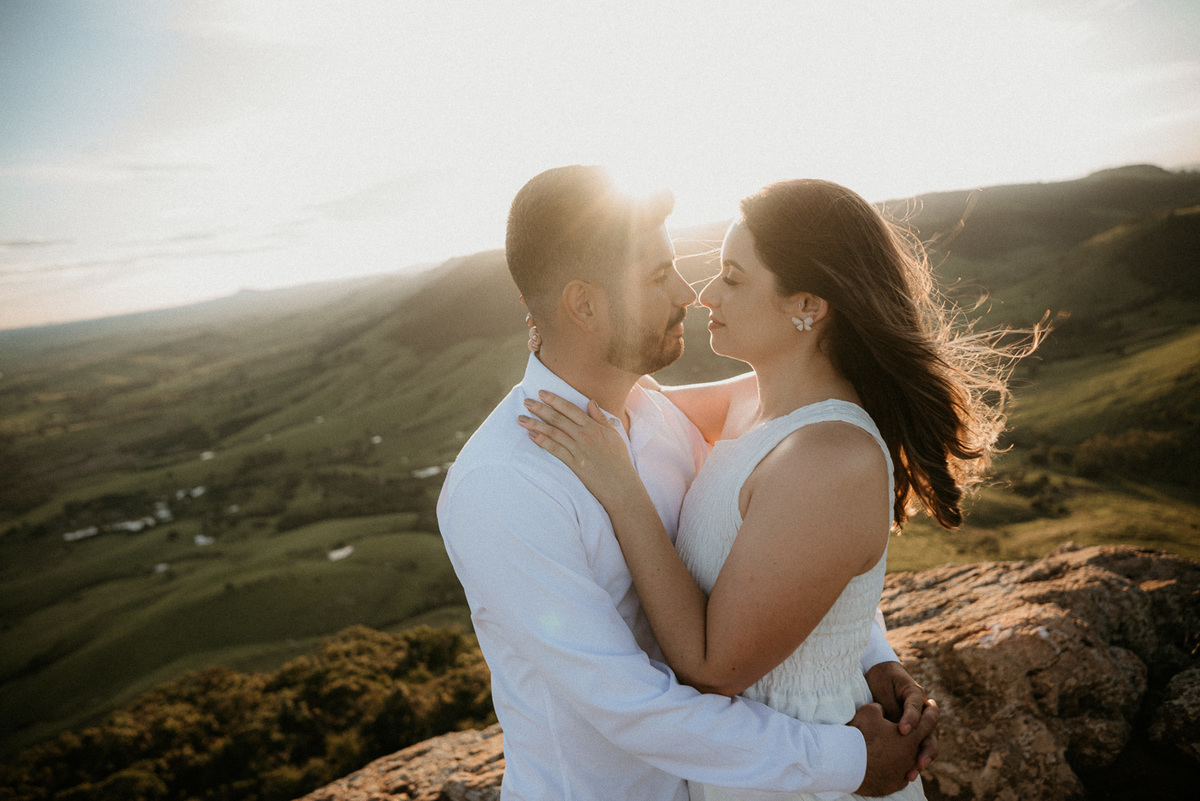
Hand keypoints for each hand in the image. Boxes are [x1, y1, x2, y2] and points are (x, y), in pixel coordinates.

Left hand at [518, 391, 642, 507]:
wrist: (621, 485)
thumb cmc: (619, 460)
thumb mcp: (614, 434)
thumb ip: (600, 417)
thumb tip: (590, 401)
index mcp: (593, 427)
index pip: (570, 409)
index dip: (554, 400)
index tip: (541, 393)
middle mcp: (584, 436)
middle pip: (558, 419)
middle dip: (540, 408)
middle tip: (526, 401)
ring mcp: (578, 450)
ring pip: (553, 433)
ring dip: (535, 424)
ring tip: (521, 418)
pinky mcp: (574, 464)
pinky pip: (555, 450)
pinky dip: (542, 442)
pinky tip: (531, 435)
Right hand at [850, 702, 936, 795]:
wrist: (845, 761)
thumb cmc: (859, 734)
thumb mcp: (870, 711)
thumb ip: (882, 708)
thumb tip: (882, 710)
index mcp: (911, 737)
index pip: (929, 721)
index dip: (931, 712)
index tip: (931, 706)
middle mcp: (912, 757)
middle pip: (924, 746)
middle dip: (920, 737)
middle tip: (911, 732)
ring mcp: (903, 773)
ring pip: (912, 763)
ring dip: (908, 755)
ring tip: (896, 749)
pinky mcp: (894, 785)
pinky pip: (901, 776)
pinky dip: (897, 768)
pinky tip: (887, 763)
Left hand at [865, 661, 938, 779]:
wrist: (879, 676)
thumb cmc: (881, 681)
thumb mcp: (884, 689)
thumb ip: (891, 707)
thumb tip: (894, 727)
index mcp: (915, 694)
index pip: (915, 706)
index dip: (910, 718)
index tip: (902, 730)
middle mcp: (921, 710)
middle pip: (929, 731)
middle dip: (925, 748)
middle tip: (919, 762)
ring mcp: (918, 722)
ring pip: (925, 742)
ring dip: (921, 758)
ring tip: (912, 773)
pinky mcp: (911, 733)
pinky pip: (914, 747)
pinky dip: (911, 760)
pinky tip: (905, 775)